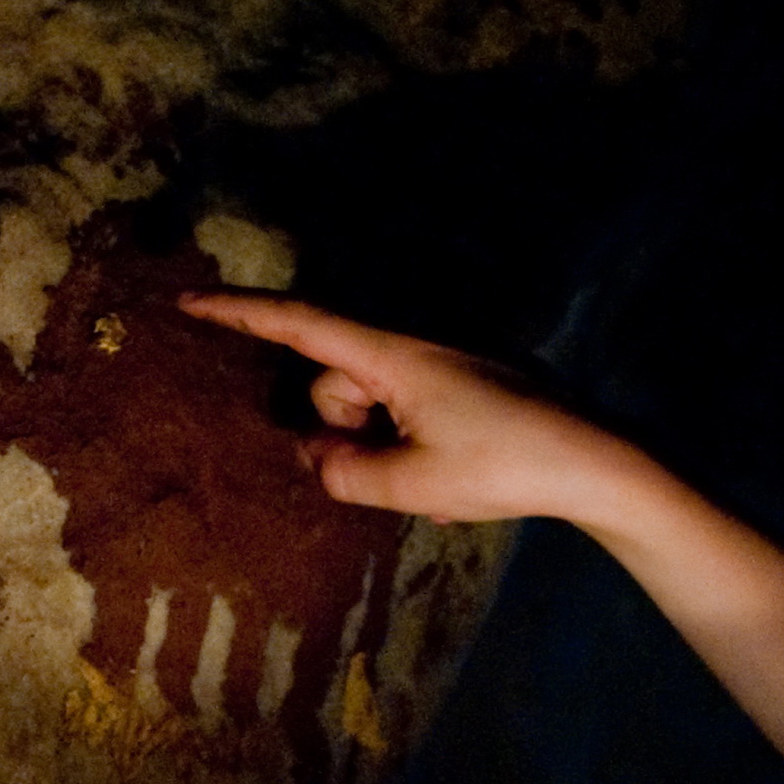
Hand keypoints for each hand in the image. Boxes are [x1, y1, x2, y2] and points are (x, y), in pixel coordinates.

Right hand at [177, 292, 625, 525]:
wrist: (596, 464)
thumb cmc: (504, 466)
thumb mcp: (411, 482)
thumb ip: (345, 472)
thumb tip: (318, 457)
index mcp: (394, 356)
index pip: (301, 324)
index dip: (240, 314)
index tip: (187, 302)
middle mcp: (416, 348)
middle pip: (337, 377)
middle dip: (338, 423)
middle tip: (385, 470)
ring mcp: (446, 366)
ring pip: (373, 400)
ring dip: (378, 440)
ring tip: (429, 478)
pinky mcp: (471, 387)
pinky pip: (409, 410)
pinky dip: (408, 442)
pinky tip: (451, 475)